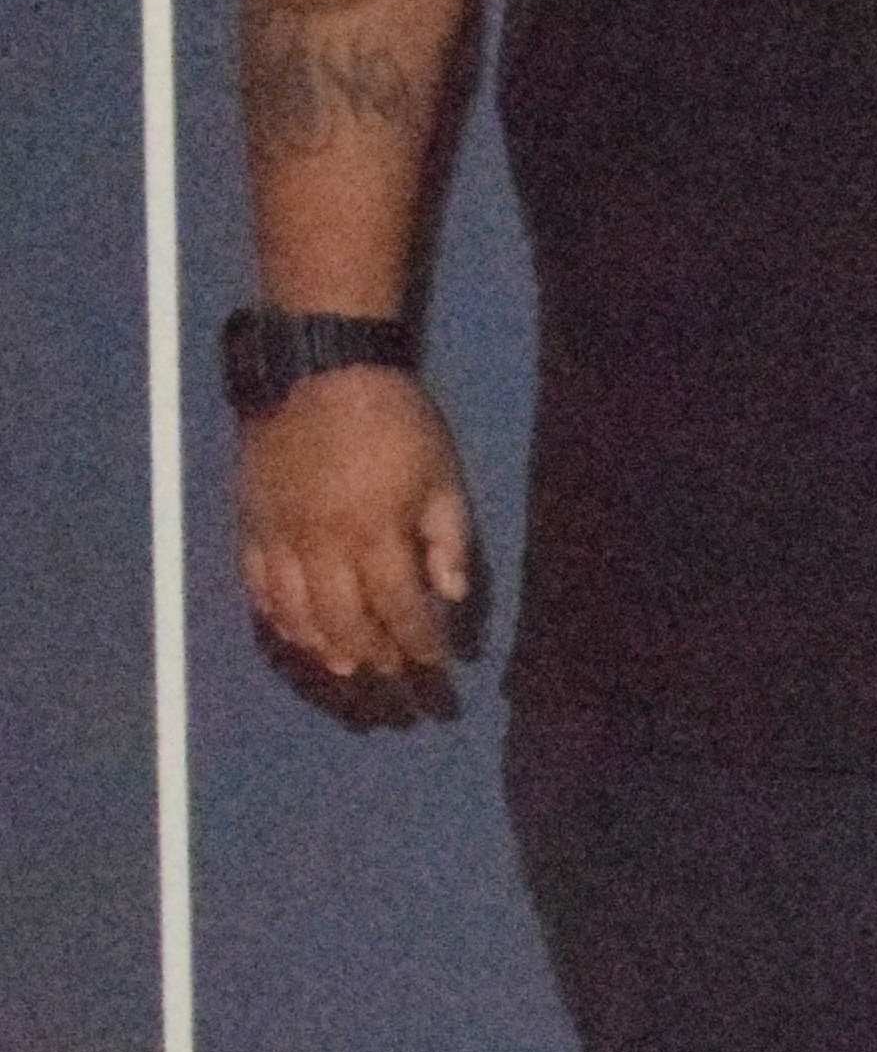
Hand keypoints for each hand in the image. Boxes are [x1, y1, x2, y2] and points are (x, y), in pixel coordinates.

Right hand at [235, 368, 472, 683]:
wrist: (317, 371)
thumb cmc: (394, 420)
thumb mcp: (442, 474)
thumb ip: (449, 540)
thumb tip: (453, 596)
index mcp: (374, 533)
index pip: (400, 608)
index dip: (421, 643)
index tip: (438, 665)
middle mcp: (320, 546)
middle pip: (345, 623)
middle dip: (375, 658)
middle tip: (395, 679)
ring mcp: (278, 538)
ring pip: (296, 614)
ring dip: (323, 648)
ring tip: (348, 668)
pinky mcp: (249, 524)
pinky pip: (257, 587)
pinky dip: (278, 618)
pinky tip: (296, 633)